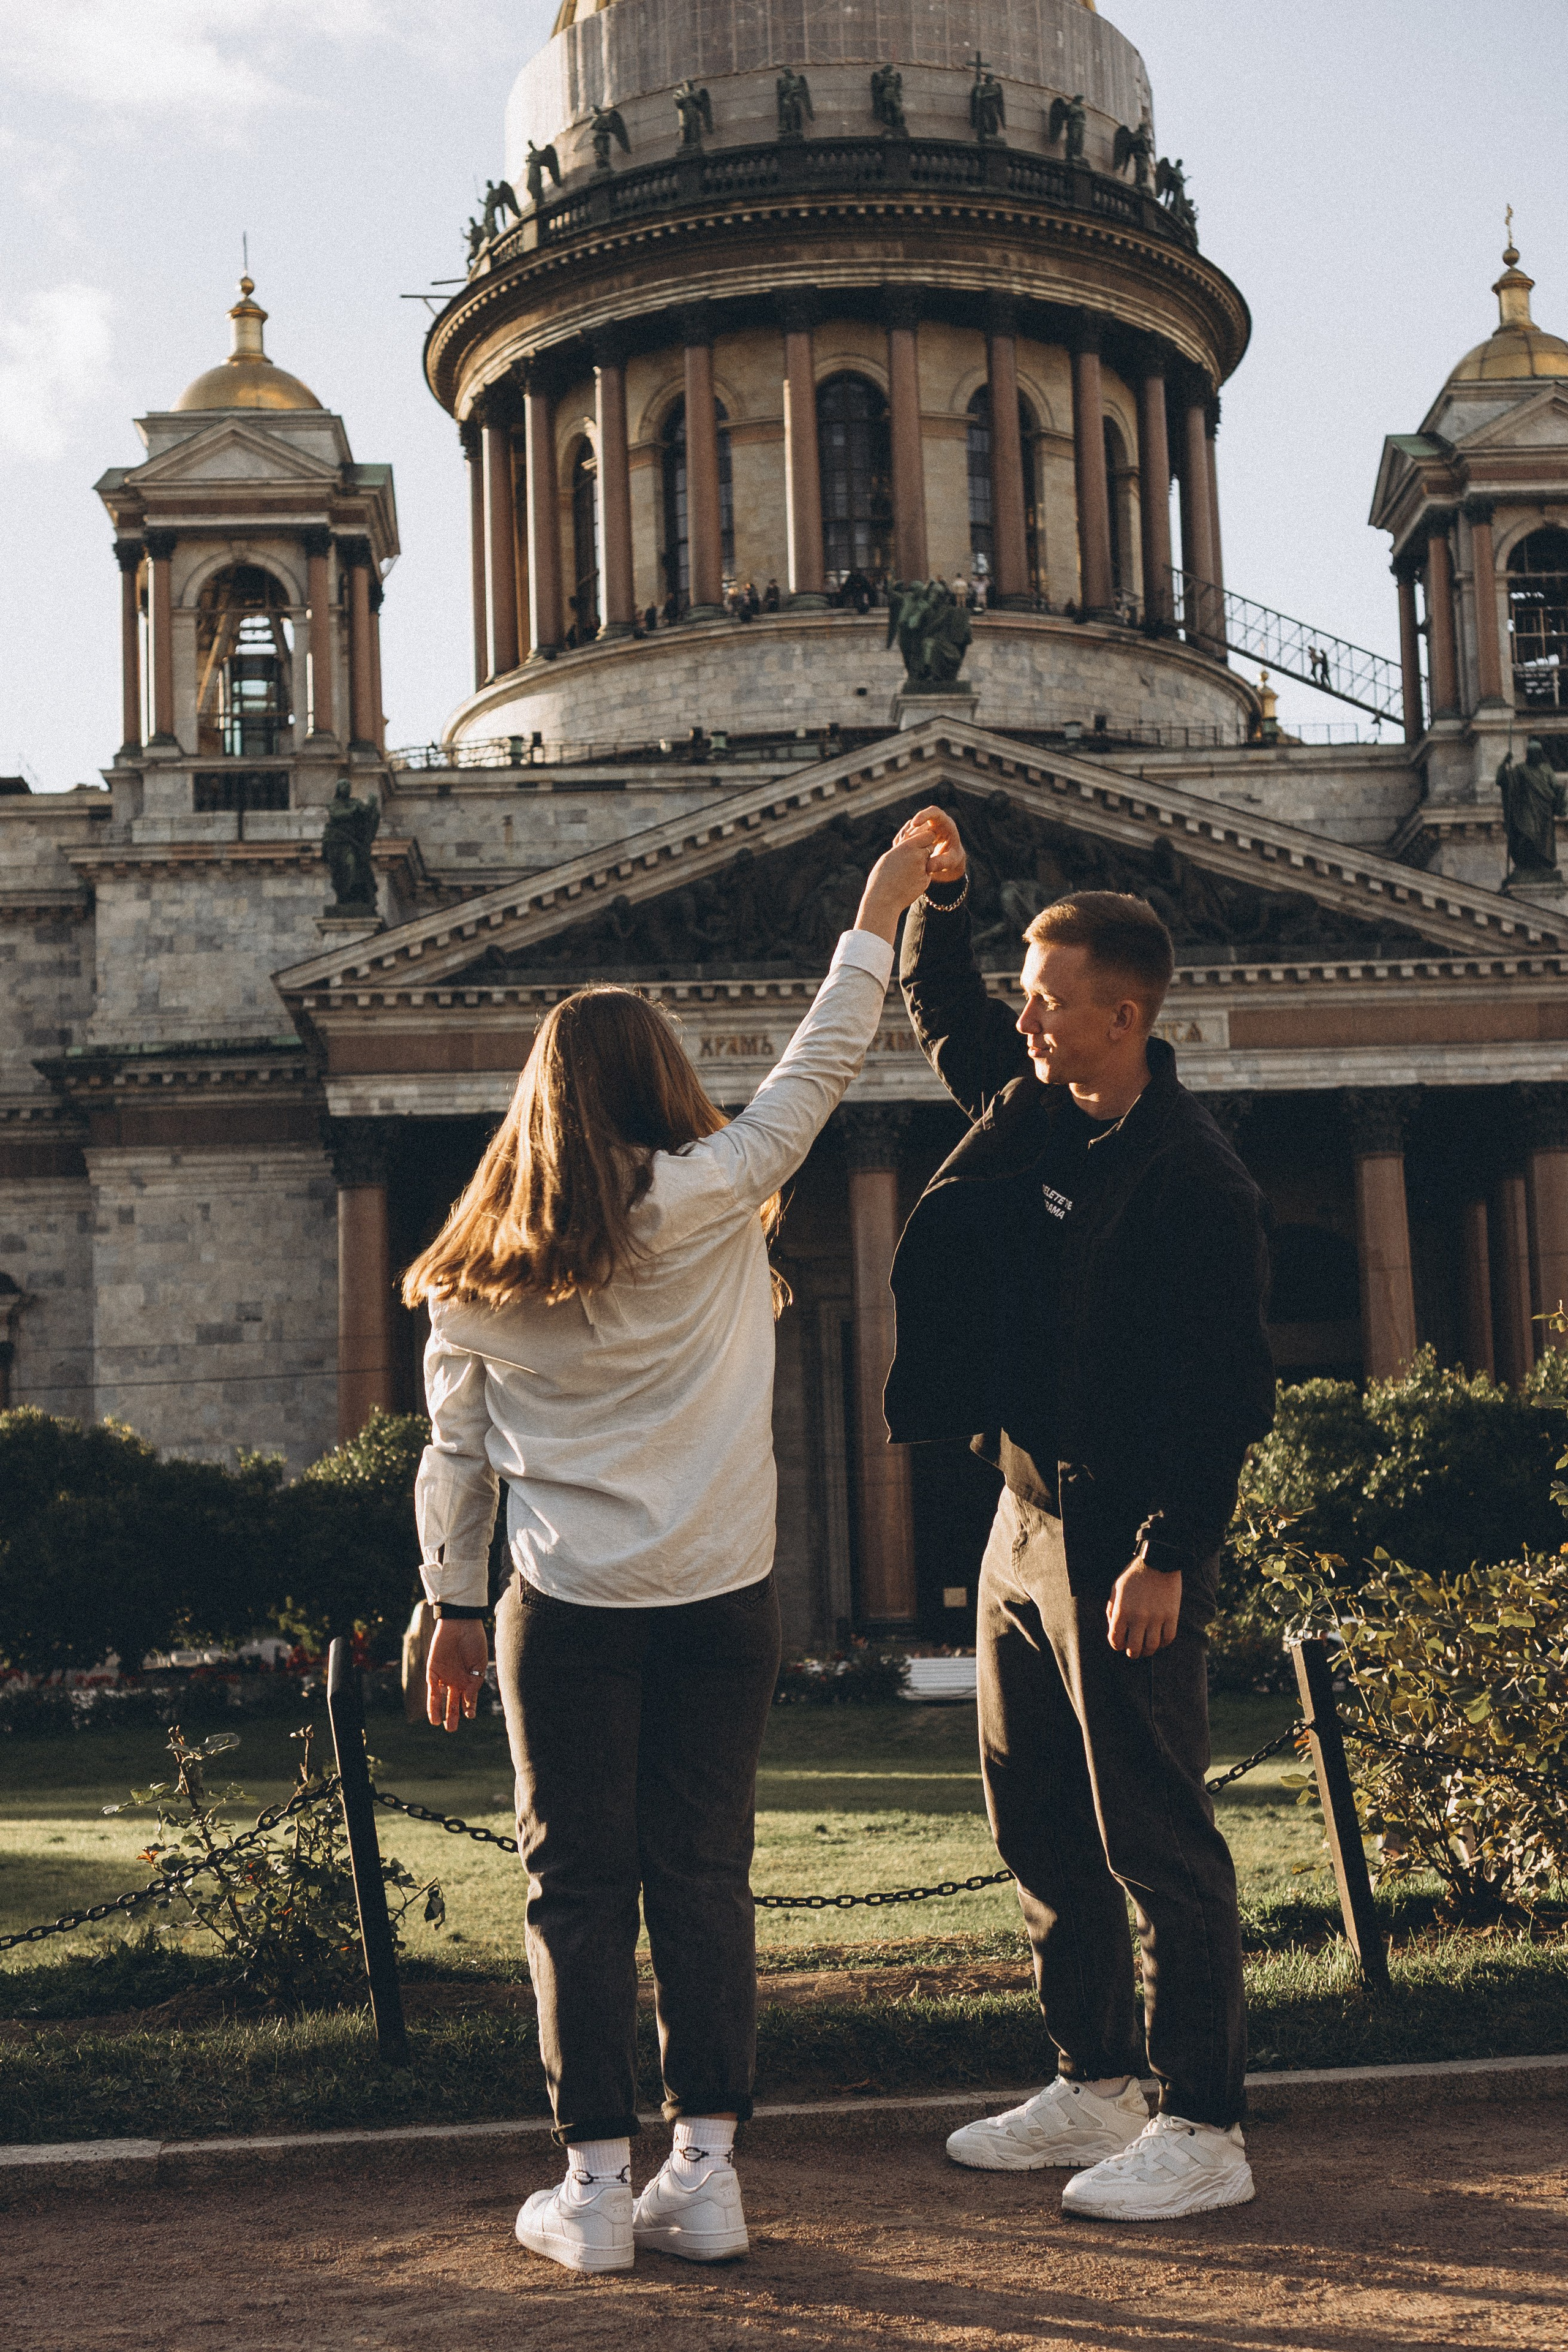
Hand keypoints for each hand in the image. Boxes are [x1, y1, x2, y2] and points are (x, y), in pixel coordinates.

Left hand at [427, 1617, 489, 1731]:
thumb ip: (474, 1682)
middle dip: (453, 1715)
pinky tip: (433, 1714)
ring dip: (441, 1712)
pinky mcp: (433, 1670)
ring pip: (441, 1698)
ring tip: (441, 1725)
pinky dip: (432, 1702)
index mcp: (470, 1677)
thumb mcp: (479, 1663)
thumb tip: (469, 1702)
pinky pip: (432, 1689)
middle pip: (453, 1702)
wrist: (460, 1623)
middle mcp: (457, 1679)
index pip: (468, 1698)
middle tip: (452, 1729)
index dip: (469, 1707)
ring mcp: (445, 1675)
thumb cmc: (474, 1641)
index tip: (470, 1715)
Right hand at [854, 826, 939, 942]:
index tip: (919, 842)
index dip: (925, 838)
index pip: (928, 834)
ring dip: (923, 862)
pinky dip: (920, 875)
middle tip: (913, 857)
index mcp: (908, 846)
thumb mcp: (889, 857)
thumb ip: (903, 847)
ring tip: (907, 871)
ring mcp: (923, 869)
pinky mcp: (926, 881)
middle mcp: (918, 856)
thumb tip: (908, 837)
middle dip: (926, 849)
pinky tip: (908, 882)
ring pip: (930, 860)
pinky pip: (927, 874)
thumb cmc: (881, 877)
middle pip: (931, 846)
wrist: (883, 900)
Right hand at [894, 804, 965, 882]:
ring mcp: (923, 827)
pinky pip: (904, 834)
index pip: (934, 812)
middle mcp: (933, 822)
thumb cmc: (953, 859)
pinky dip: (902, 842)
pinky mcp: (915, 833)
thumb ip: (942, 863)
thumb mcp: (951, 862)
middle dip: (912, 833)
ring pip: (909, 828)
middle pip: (919, 821)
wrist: (947, 860)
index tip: (914, 823)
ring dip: (906, 839)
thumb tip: (929, 867)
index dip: (923, 815)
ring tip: (907, 853)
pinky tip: (903, 852)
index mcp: (945, 824)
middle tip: (908, 847)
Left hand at [1106, 1562, 1181, 1658]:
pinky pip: (1168, 1638)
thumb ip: (1112, 1610)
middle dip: (1131, 1653)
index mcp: (1122, 1611)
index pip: (1116, 1640)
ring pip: (1152, 1647)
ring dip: (1147, 1651)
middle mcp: (1138, 1617)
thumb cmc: (1133, 1575)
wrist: (1158, 1561)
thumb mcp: (1116, 1589)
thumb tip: (1114, 1629)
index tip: (1120, 1643)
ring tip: (1146, 1649)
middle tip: (1133, 1651)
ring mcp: (1156, 1617)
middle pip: (1134, 1649)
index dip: (1116, 1645)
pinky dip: (1163, 1643)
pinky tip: (1159, 1639)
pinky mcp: (1171, 1615)